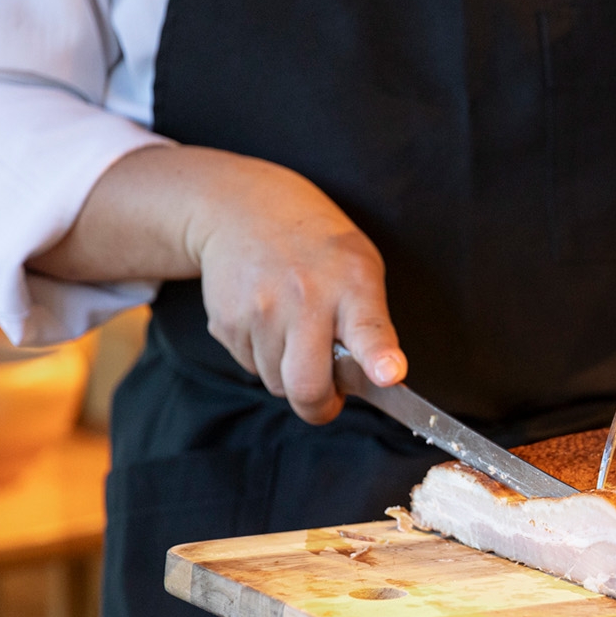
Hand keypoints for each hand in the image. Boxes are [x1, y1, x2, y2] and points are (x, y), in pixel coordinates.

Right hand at [29, 143, 406, 424]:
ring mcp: (260, 311)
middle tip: (328, 398)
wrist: (245, 209)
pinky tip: (268, 320)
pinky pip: (250, 367)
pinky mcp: (226, 321)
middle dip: (319, 407)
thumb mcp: (362, 268)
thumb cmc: (320, 249)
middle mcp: (305, 300)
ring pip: (277, 383)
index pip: (369, 329)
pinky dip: (263, 357)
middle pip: (307, 386)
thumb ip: (370, 324)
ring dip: (288, 374)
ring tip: (294, 332)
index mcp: (352, 287)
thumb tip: (373, 383)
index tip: (389, 374)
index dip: (379, 358)